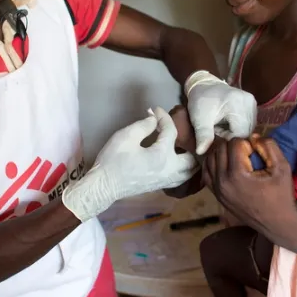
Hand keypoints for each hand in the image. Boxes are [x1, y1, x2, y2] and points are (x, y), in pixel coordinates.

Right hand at [62, 108, 197, 221]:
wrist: (104, 186)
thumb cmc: (113, 160)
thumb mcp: (126, 137)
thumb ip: (144, 125)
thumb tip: (154, 118)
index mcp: (162, 155)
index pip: (171, 131)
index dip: (164, 117)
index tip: (156, 110)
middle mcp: (170, 169)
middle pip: (192, 156)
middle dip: (188, 142)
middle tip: (177, 131)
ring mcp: (167, 180)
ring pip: (190, 171)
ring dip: (190, 158)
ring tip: (182, 147)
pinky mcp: (161, 186)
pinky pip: (181, 178)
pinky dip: (184, 169)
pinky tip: (176, 161)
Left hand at [184, 71, 256, 154]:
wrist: (204, 85)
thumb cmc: (200, 101)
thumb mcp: (199, 119)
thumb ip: (203, 135)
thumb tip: (200, 152)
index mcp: (236, 103)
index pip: (240, 133)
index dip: (228, 138)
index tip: (216, 133)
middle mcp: (249, 102)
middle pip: (246, 132)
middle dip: (232, 136)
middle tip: (217, 130)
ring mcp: (252, 102)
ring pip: (249, 129)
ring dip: (236, 132)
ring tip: (222, 126)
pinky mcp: (253, 104)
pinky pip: (250, 123)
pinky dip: (239, 127)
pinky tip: (228, 123)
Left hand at [201, 137, 296, 229]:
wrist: (277, 223)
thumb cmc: (281, 195)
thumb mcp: (282, 167)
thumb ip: (269, 146)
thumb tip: (253, 135)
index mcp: (237, 175)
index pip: (233, 143)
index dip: (247, 143)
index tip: (257, 153)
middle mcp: (221, 182)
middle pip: (220, 148)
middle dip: (234, 146)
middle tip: (248, 153)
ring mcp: (216, 190)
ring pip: (210, 158)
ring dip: (223, 153)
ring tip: (238, 157)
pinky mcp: (216, 195)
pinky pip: (206, 172)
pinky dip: (214, 164)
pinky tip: (227, 165)